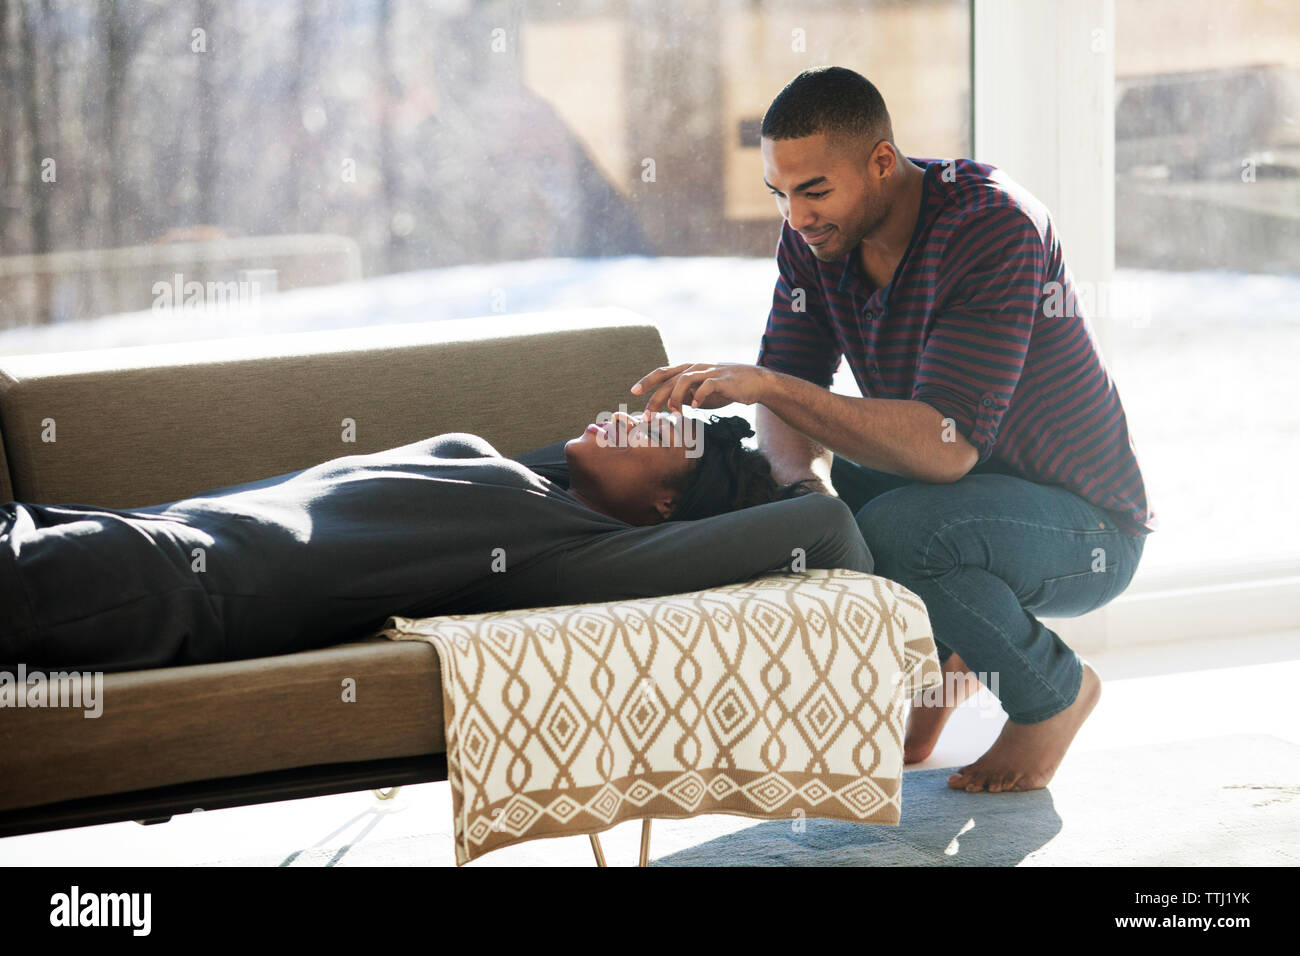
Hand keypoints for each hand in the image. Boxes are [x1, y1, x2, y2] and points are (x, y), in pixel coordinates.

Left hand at [630, 363, 769, 416]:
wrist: (754, 383)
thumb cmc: (726, 389)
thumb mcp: (701, 394)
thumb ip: (686, 397)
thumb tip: (669, 406)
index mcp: (688, 370)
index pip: (663, 373)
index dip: (647, 381)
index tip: (633, 393)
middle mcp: (695, 368)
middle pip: (669, 378)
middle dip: (655, 395)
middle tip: (645, 412)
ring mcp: (708, 371)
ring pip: (684, 379)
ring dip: (675, 397)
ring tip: (673, 413)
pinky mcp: (722, 379)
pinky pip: (707, 386)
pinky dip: (698, 397)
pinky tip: (694, 409)